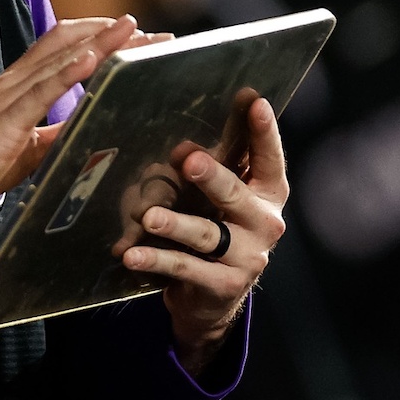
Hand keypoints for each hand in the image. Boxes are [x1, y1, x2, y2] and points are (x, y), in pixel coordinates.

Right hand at [0, 16, 154, 238]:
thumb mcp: (24, 150)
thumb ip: (54, 134)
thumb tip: (91, 128)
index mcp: (16, 90)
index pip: (63, 50)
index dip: (101, 38)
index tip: (140, 39)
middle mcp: (12, 84)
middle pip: (68, 44)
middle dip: (113, 34)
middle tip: (158, 34)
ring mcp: (5, 99)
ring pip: (58, 59)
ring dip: (100, 43)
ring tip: (135, 31)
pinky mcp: (2, 121)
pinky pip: (39, 91)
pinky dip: (67, 72)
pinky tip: (92, 60)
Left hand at [118, 96, 287, 374]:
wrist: (211, 299)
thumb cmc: (213, 231)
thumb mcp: (215, 199)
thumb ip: (206, 172)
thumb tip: (181, 147)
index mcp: (267, 196)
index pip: (269, 160)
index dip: (264, 132)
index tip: (254, 101)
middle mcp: (264, 224)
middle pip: (235, 195)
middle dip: (213, 177)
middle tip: (189, 160)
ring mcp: (248, 257)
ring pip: (207, 234)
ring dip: (175, 224)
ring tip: (148, 216)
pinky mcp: (224, 286)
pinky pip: (185, 268)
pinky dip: (156, 259)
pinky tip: (130, 254)